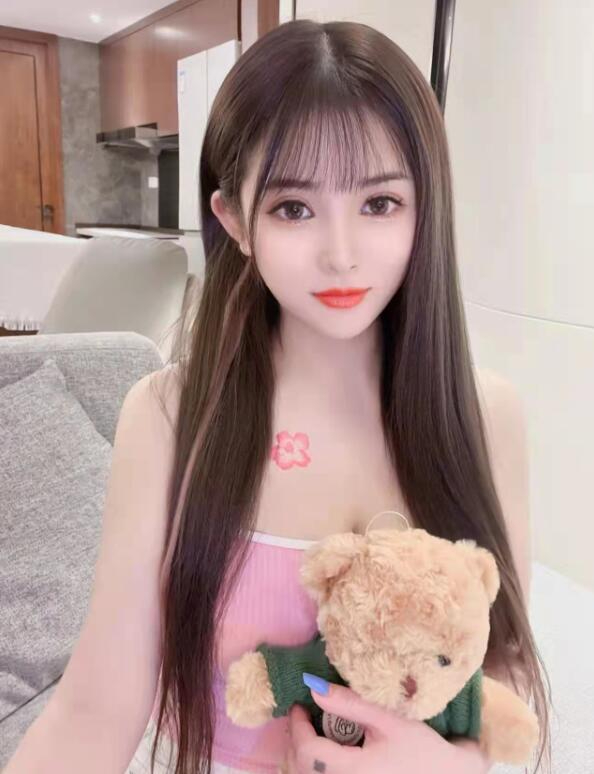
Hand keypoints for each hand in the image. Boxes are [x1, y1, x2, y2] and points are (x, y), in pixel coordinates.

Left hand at [285, 677, 491, 773]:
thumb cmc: (422, 748)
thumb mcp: (388, 719)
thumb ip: (350, 703)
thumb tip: (314, 687)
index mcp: (355, 771)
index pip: (308, 751)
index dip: (297, 727)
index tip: (300, 705)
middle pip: (301, 769)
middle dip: (295, 741)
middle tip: (302, 716)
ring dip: (301, 757)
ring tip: (310, 733)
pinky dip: (313, 768)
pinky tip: (323, 753)